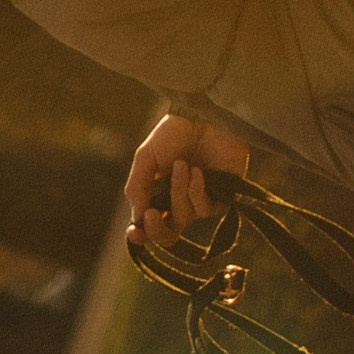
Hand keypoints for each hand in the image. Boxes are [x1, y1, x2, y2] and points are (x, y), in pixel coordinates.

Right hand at [125, 111, 251, 250]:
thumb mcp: (146, 157)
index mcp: (158, 194)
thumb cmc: (174, 134)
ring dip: (179, 191)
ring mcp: (199, 203)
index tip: (133, 232)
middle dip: (156, 229)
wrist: (203, 117)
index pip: (149, 225)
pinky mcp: (220, 200)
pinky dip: (197, 191)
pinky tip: (197, 172)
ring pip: (183, 217)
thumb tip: (136, 219)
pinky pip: (204, 210)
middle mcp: (178, 203)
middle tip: (151, 214)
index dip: (141, 235)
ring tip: (183, 165)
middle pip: (167, 236)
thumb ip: (137, 188)